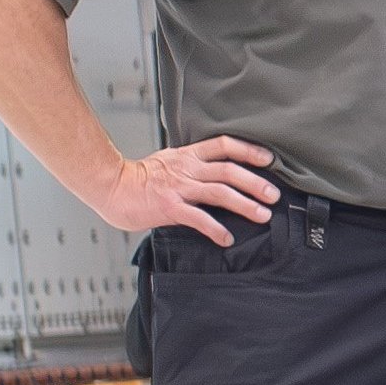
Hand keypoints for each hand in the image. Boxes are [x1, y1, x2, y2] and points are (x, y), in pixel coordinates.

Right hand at [90, 136, 285, 240]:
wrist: (111, 187)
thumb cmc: (139, 178)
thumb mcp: (169, 162)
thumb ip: (192, 165)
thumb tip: (215, 172)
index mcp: (188, 156)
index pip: (224, 145)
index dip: (248, 151)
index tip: (269, 159)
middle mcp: (187, 169)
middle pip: (229, 171)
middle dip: (255, 183)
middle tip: (274, 195)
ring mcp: (179, 188)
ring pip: (220, 193)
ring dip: (245, 204)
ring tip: (263, 215)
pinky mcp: (169, 207)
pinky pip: (198, 218)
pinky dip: (216, 229)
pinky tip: (227, 238)